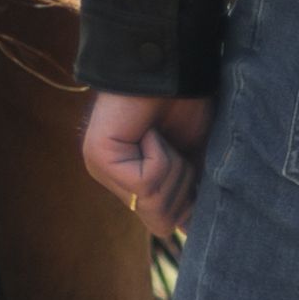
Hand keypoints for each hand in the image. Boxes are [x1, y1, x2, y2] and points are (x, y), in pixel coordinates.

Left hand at [83, 91, 211, 238]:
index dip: (190, 201)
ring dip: (175, 167)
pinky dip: (161, 154)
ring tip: (164, 135)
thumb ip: (195, 196)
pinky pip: (146, 182)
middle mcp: (116, 181)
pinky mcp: (99, 157)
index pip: (165, 223)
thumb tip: (195, 233)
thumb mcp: (199, 161)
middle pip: (163, 220)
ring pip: (155, 204)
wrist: (175, 66)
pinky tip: (150, 130)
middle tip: (177, 145)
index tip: (193, 165)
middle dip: (184, 184)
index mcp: (137, 183)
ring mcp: (103, 170)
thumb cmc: (188, 107)